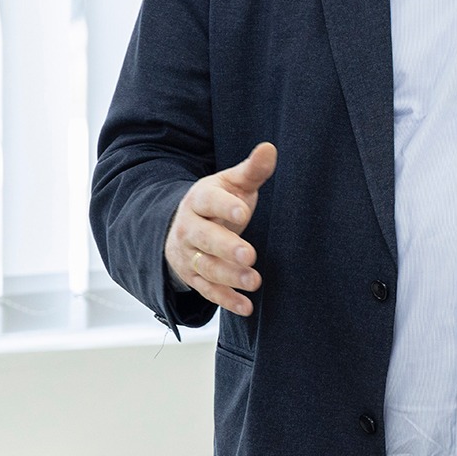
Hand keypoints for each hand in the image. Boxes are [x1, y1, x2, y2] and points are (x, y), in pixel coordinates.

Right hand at [163, 142, 277, 315]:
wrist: (186, 225)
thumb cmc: (219, 202)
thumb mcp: (233, 183)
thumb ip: (252, 170)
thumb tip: (270, 149)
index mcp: (199, 199)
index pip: (209, 201)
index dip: (225, 207)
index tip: (243, 212)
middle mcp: (189, 227)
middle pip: (205, 238)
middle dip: (226, 247)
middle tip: (250, 254)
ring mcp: (188, 254)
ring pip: (205, 267)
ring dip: (229, 276)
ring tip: (254, 281)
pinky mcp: (193, 277)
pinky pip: (207, 290)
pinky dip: (225, 300)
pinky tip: (246, 306)